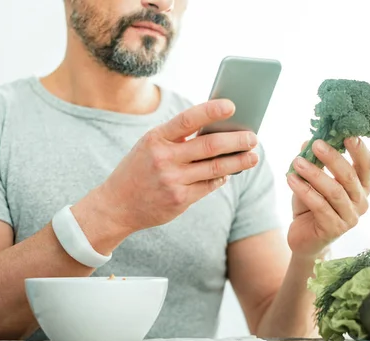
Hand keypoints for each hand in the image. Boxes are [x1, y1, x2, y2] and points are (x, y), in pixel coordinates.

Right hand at [96, 98, 258, 232]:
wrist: (116, 205)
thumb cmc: (139, 169)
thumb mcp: (149, 146)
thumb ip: (178, 138)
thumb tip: (217, 131)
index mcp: (156, 138)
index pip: (187, 119)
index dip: (211, 111)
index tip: (232, 105)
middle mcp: (164, 158)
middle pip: (209, 146)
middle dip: (236, 141)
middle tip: (253, 137)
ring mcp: (172, 180)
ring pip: (215, 169)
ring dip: (238, 162)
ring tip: (253, 157)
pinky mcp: (180, 199)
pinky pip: (209, 186)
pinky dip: (221, 178)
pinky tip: (229, 173)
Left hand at [286, 137, 369, 257]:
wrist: (304, 239)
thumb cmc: (311, 207)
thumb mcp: (312, 181)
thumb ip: (314, 162)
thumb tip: (308, 140)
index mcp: (361, 187)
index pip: (366, 165)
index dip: (359, 149)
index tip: (347, 133)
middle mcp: (361, 202)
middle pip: (349, 176)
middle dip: (332, 158)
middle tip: (316, 144)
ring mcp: (350, 217)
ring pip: (335, 191)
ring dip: (315, 174)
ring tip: (297, 161)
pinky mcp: (335, 228)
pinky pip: (320, 206)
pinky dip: (304, 190)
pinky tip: (290, 179)